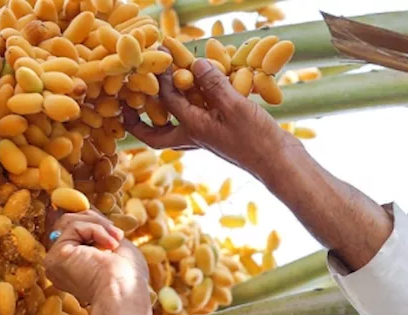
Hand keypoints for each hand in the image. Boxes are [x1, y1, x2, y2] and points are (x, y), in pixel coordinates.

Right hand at [43, 210, 148, 312]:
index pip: (76, 232)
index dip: (96, 224)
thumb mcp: (117, 247)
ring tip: (115, 242)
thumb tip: (89, 212)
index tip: (116, 234)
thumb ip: (100, 231)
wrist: (124, 293)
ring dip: (99, 225)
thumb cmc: (128, 277)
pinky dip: (96, 230)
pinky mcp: (56, 256)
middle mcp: (60, 266)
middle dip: (98, 222)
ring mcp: (55, 261)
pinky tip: (109, 246)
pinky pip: (74, 226)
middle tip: (118, 237)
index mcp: (74, 267)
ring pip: (71, 221)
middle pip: (70, 223)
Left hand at [124, 59, 297, 181]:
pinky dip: (194, 109)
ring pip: (177, 129)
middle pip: (158, 136)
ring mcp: (209, 138)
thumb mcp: (234, 107)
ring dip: (164, 116)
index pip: (167, 102)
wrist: (280, 163)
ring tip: (157, 98)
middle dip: (140, 124)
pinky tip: (201, 94)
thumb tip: (194, 64)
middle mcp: (196, 137)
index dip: (159, 79)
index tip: (156, 59)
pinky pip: (199, 121)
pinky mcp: (223, 135)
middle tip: (127, 108)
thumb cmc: (256, 140)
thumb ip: (212, 85)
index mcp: (193, 130)